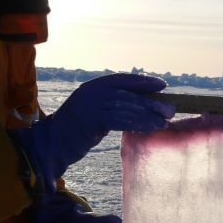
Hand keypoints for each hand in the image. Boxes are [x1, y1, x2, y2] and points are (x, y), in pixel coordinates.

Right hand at [13, 73, 173, 194]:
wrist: (53, 144)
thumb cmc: (80, 129)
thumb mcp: (98, 111)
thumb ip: (116, 105)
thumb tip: (149, 105)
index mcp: (94, 86)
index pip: (122, 79)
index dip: (143, 81)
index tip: (162, 85)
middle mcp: (91, 91)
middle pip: (127, 94)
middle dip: (151, 101)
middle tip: (170, 110)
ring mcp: (89, 105)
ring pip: (125, 107)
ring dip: (148, 115)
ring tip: (164, 122)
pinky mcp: (89, 120)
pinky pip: (119, 120)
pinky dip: (137, 123)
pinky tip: (150, 128)